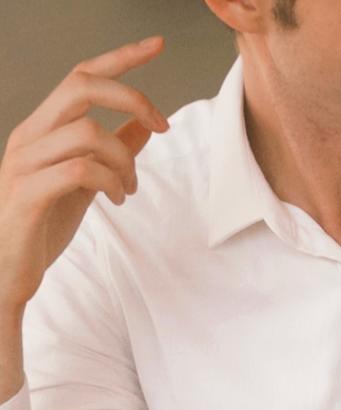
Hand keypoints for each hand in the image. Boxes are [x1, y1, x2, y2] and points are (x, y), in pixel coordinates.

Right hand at [0, 36, 168, 315]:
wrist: (9, 270)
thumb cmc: (45, 224)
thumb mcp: (88, 181)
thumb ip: (114, 151)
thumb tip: (147, 124)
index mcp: (42, 128)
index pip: (80, 77)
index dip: (120, 57)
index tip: (158, 45)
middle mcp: (28, 136)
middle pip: (82, 87)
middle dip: (132, 98)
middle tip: (163, 127)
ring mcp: (23, 163)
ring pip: (89, 133)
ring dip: (126, 160)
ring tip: (129, 188)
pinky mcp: (27, 194)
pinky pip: (81, 170)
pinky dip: (112, 182)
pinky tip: (117, 199)